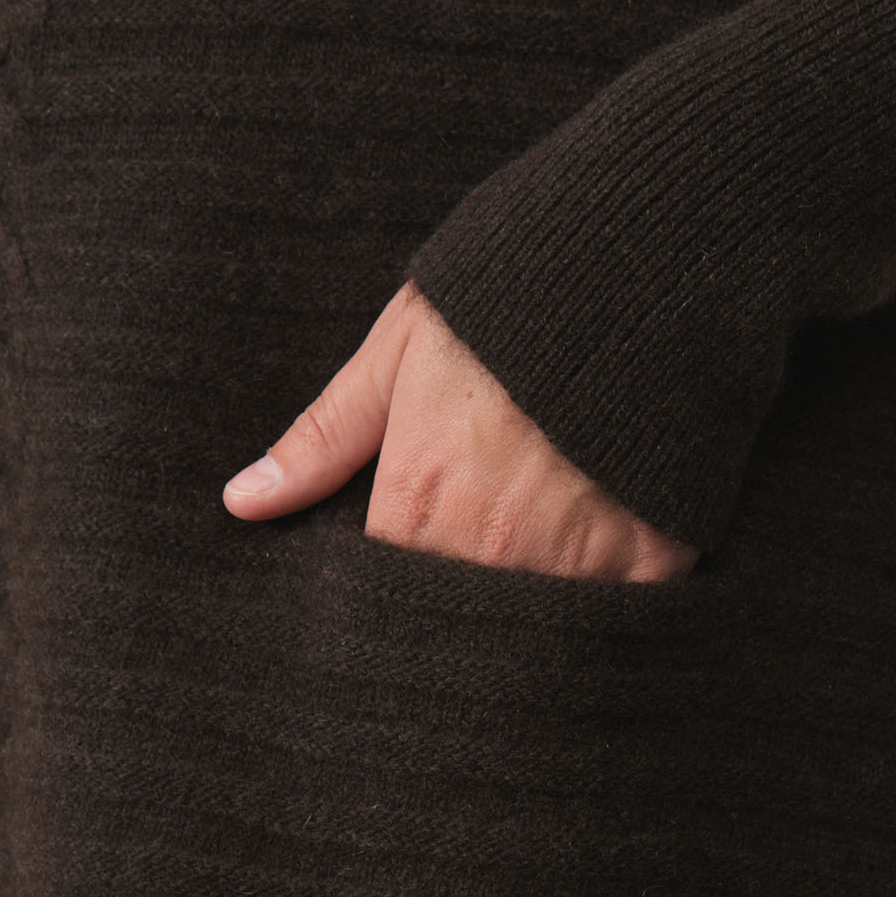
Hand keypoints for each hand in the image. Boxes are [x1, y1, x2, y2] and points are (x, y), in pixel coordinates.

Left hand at [221, 282, 698, 581]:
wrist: (643, 269)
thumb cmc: (508, 304)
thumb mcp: (398, 354)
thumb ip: (323, 440)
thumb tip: (243, 501)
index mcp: (419, 505)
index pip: (384, 595)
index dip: (390, 590)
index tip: (409, 565)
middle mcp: (492, 550)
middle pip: (456, 621)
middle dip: (455, 607)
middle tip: (477, 566)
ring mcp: (575, 561)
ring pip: (533, 627)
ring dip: (527, 603)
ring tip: (540, 548)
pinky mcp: (651, 560)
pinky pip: (616, 613)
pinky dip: (606, 596)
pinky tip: (603, 550)